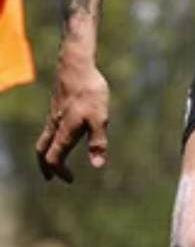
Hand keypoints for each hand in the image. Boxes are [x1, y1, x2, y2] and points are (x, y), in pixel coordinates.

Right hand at [36, 54, 111, 182]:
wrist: (76, 67)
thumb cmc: (90, 93)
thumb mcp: (100, 119)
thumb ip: (98, 142)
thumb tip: (98, 165)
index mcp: (64, 132)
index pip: (54, 158)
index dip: (60, 171)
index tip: (70, 179)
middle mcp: (55, 126)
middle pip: (42, 151)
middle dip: (46, 166)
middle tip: (50, 177)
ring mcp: (54, 115)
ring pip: (44, 139)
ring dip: (47, 153)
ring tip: (54, 160)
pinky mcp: (58, 107)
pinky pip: (49, 129)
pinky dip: (51, 140)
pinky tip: (62, 136)